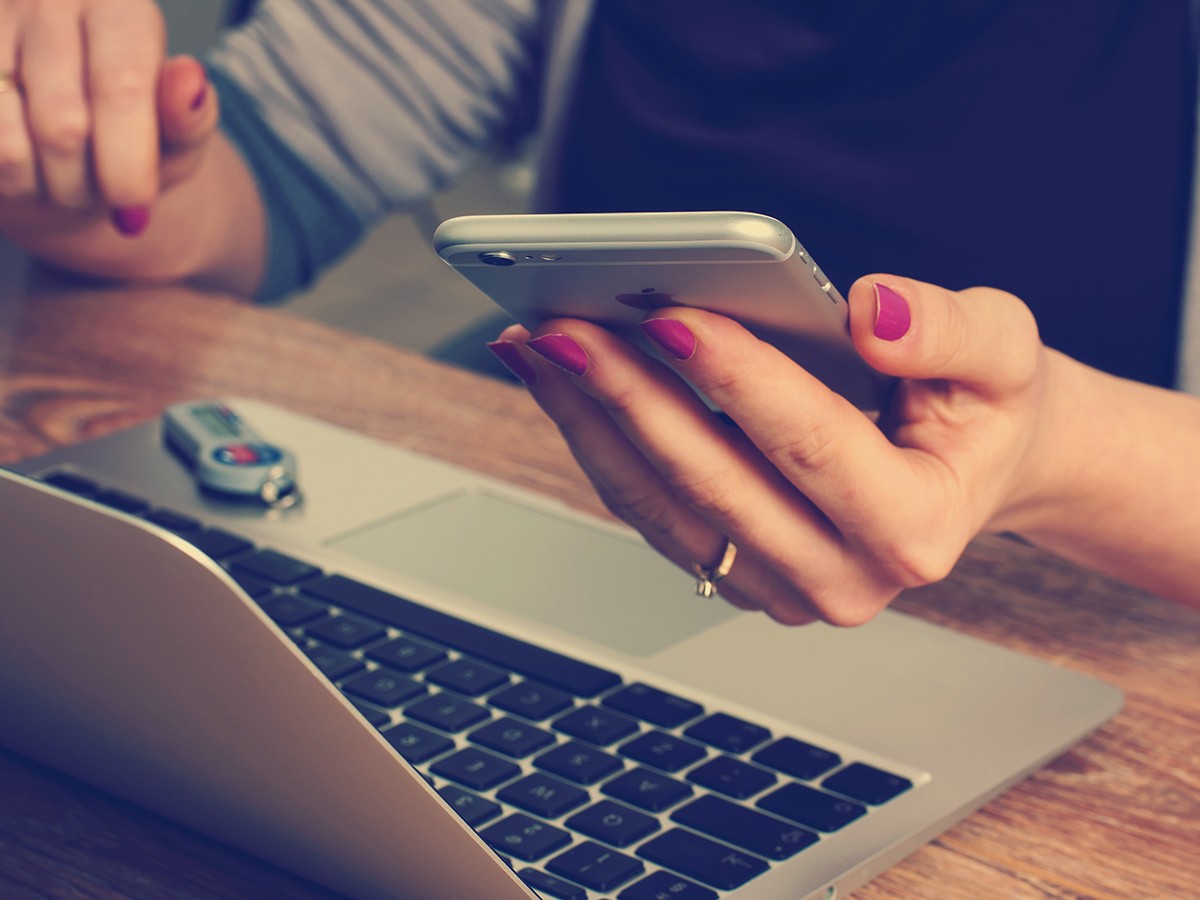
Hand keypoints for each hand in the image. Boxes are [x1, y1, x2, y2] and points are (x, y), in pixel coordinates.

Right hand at [0, 0, 217, 237]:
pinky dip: (14, 180)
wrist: (68, 142)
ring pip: (10, 145)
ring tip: (67, 177)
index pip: (120, 86)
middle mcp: (46, 2)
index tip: (134, 206)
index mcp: (118, 6)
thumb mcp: (178, 135)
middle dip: (87, 185)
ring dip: (45, 187)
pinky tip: (31, 163)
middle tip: (105, 192)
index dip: (127, 160)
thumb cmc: (134, 135)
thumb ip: (190, 117)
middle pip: (62, 125)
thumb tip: (189, 81)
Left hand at [488, 276, 1053, 626]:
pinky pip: (651, 512)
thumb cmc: (984, 409)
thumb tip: (871, 313)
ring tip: (541, 346)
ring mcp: (781, 588)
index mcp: (916, 529)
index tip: (670, 315)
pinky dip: (600, 443)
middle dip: (631, 398)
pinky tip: (564, 382)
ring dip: (592, 422)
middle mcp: (843, 579)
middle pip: (714, 484)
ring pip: (662, 506)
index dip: (737, 379)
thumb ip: (951, 330)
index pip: (810, 446)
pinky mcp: (737, 573)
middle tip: (565, 326)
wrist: (972, 469)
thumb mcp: (1006, 352)